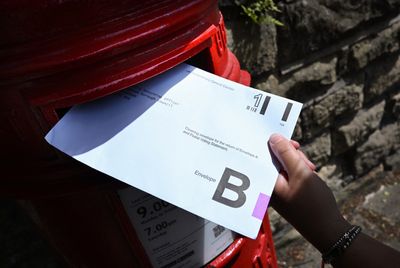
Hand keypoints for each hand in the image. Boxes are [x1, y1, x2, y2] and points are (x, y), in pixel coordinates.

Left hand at [268, 134, 349, 252]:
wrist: (327, 229)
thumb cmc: (313, 202)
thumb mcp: (301, 172)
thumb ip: (286, 153)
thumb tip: (273, 138)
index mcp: (266, 182)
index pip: (264, 155)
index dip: (279, 145)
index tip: (294, 146)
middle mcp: (268, 186)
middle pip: (274, 159)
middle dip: (292, 157)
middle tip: (307, 164)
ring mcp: (277, 190)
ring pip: (284, 166)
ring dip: (298, 164)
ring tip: (310, 172)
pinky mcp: (285, 193)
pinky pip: (288, 175)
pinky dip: (299, 172)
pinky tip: (310, 176)